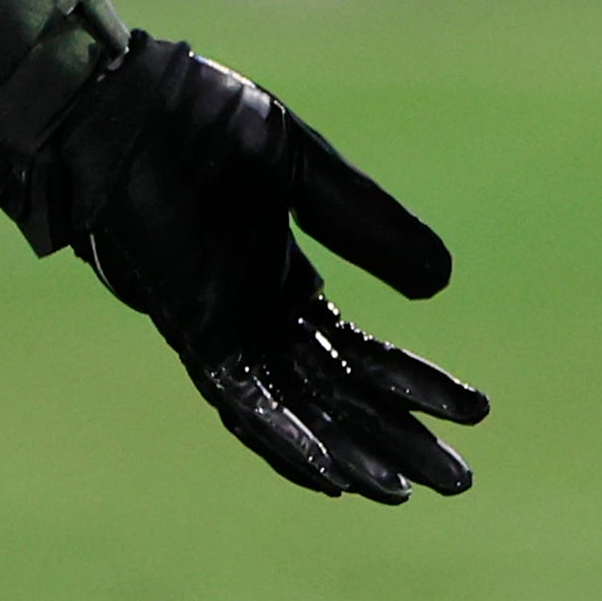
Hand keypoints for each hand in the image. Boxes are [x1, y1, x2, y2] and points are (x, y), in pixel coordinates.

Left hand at [32, 34, 488, 502]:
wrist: (123, 107)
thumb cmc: (200, 123)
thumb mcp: (305, 170)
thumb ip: (367, 223)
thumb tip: (442, 285)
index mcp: (283, 283)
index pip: (363, 355)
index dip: (418, 385)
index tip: (478, 411)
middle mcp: (256, 320)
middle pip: (341, 399)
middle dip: (400, 440)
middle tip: (461, 481)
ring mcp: (223, 332)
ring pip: (297, 413)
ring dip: (351, 455)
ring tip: (405, 493)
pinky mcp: (192, 332)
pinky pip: (242, 402)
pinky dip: (284, 441)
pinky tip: (329, 474)